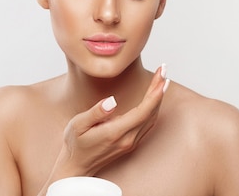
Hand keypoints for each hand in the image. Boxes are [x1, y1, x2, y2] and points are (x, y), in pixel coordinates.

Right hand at [55, 66, 169, 176]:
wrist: (76, 168)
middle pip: (151, 112)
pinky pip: (147, 124)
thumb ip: (96, 113)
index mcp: (115, 133)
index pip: (142, 111)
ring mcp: (130, 142)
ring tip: (161, 81)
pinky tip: (154, 98)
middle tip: (163, 70)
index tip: (161, 76)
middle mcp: (127, 139)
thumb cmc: (75, 144)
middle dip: (159, 90)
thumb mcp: (78, 125)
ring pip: (151, 118)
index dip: (154, 93)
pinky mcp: (130, 143)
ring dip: (158, 98)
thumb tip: (112, 101)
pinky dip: (153, 108)